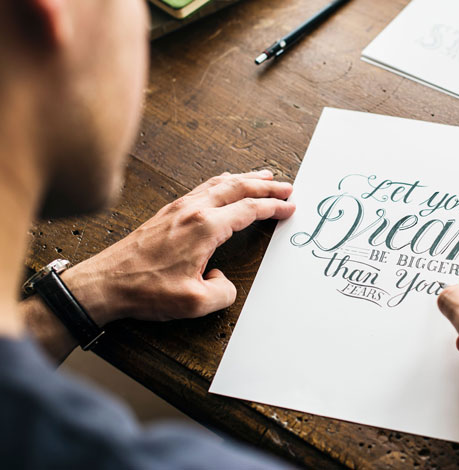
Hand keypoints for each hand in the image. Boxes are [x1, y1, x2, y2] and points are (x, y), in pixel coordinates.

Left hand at [61, 170, 294, 324]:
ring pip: (219, 183)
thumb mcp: (194, 302)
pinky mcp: (167, 212)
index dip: (273, 208)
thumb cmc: (145, 290)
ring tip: (263, 177)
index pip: (248, 210)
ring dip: (245, 179)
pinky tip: (224, 185)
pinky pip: (203, 188)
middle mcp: (193, 210)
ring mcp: (178, 208)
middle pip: (238, 188)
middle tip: (287, 187)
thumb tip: (224, 281)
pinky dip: (223, 182)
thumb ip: (223, 293)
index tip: (290, 207)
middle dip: (266, 186)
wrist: (104, 283)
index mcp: (205, 227)